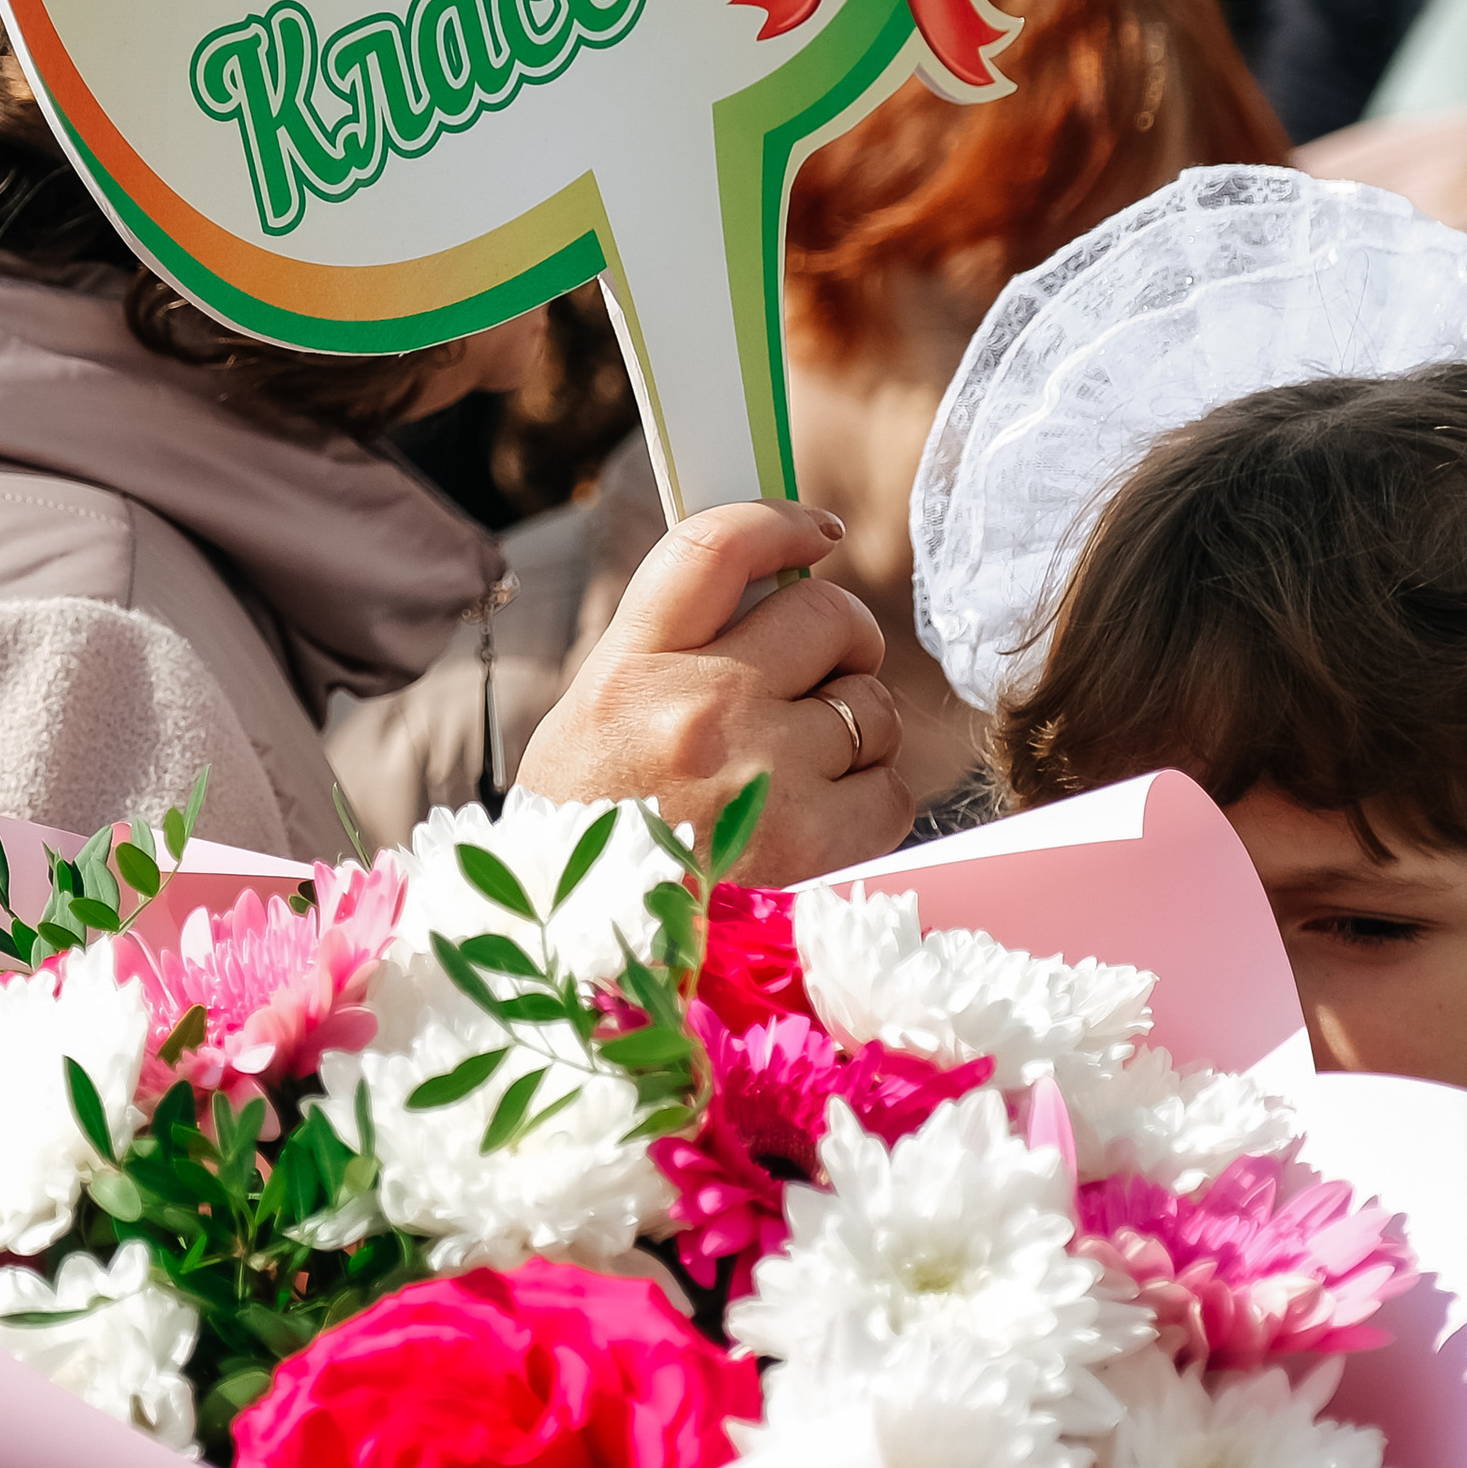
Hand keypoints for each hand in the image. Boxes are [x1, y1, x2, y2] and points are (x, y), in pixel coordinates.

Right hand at [517, 500, 910, 883]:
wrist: (575, 945)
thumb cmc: (592, 825)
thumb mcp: (599, 712)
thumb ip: (677, 647)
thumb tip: (776, 591)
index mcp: (631, 667)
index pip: (716, 547)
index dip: (778, 522)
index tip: (812, 532)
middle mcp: (698, 707)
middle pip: (825, 615)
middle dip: (842, 640)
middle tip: (822, 672)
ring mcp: (758, 773)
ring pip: (870, 706)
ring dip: (856, 727)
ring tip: (806, 764)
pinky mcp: (807, 843)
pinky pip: (892, 790)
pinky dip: (872, 799)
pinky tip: (824, 815)